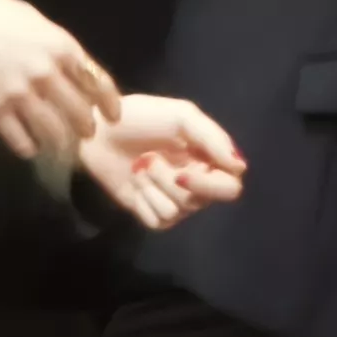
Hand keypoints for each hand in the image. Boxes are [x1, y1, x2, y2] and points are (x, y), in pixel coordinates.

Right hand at [0, 0, 119, 159]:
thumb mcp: (35, 21)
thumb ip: (56, 46)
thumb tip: (71, 67)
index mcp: (61, 47)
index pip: (97, 82)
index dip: (109, 103)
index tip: (113, 116)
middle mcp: (47, 73)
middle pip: (79, 111)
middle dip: (86, 127)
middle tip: (86, 134)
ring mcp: (20, 93)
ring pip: (53, 130)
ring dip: (61, 142)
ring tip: (61, 146)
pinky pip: (19, 138)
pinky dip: (28, 147)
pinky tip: (29, 148)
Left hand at [78, 95, 249, 228]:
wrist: (97, 130)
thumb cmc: (141, 117)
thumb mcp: (182, 116)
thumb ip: (212, 137)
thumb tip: (240, 167)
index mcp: (210, 159)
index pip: (230, 186)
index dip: (212, 185)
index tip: (184, 171)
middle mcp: (197, 183)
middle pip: (204, 201)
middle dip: (174, 182)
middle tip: (150, 160)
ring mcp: (174, 200)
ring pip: (179, 210)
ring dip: (154, 185)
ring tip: (139, 163)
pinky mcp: (150, 213)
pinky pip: (159, 220)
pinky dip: (144, 200)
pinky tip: (134, 182)